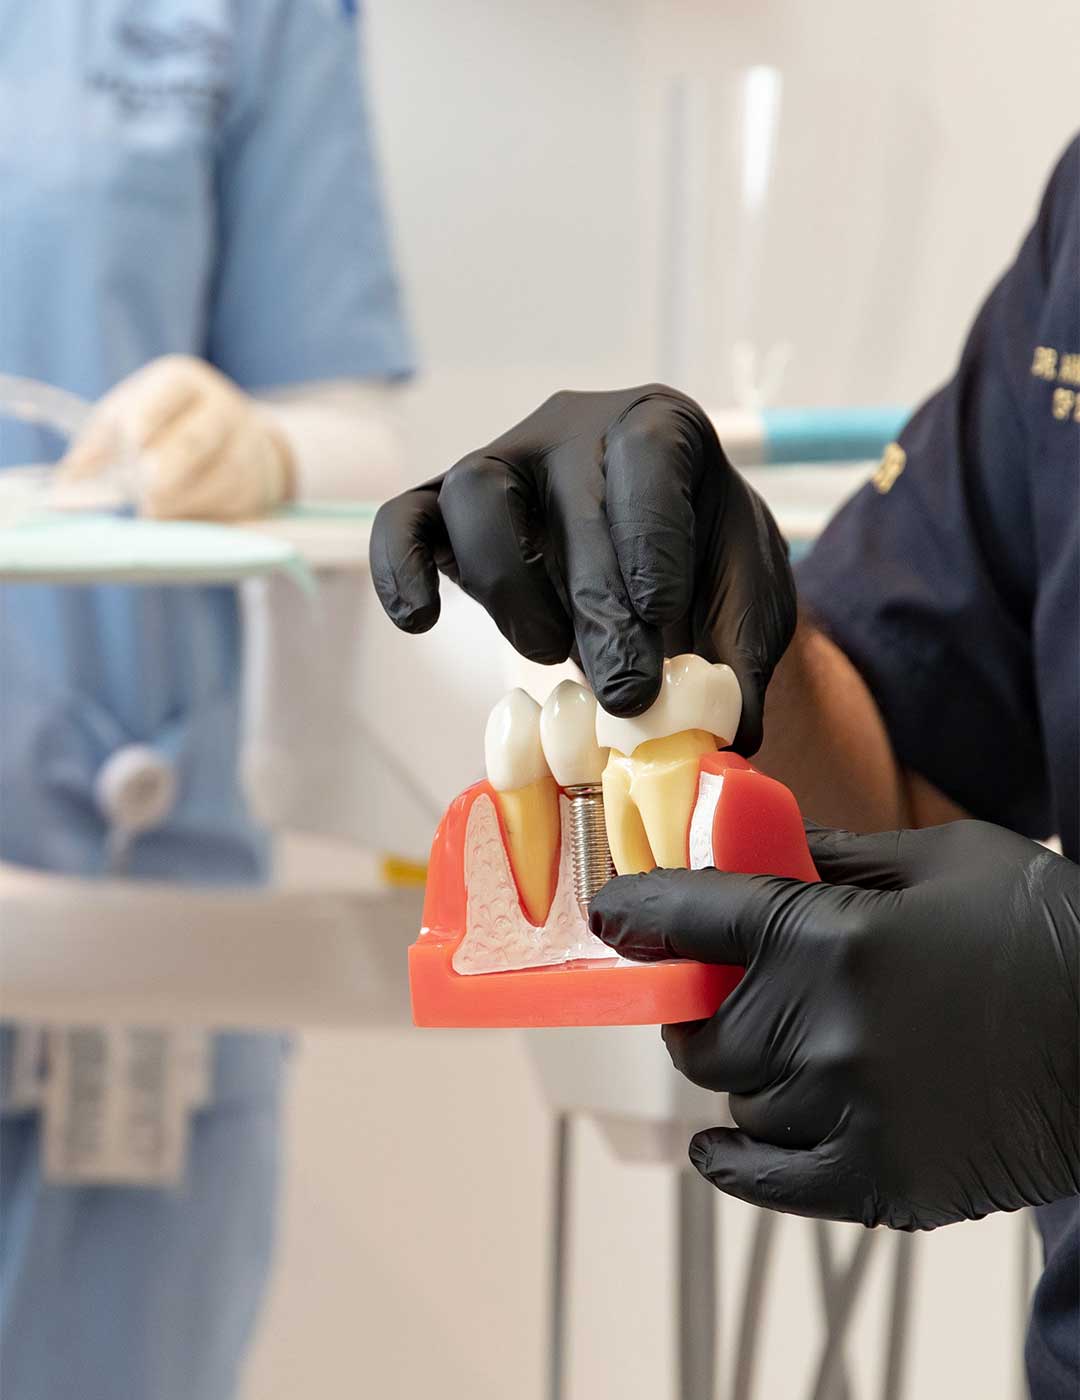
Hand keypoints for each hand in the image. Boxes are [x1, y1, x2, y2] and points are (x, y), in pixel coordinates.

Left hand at [61, 355, 294, 520]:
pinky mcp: (254, 488)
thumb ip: (96, 447)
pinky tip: (177, 515)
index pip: (164, 396)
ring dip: (176, 502)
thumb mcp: (131, 418)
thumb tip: (63, 489)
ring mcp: (245, 449)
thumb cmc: (169, 428)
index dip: (141, 425)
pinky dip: (195, 517)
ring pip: (212, 481)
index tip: (129, 447)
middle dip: (162, 469)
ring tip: (152, 509)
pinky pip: (224, 508)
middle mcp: (221, 409)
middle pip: (193, 441)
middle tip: (144, 486)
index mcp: (183, 381)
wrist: (247, 443)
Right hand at [369, 386, 793, 750]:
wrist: (653, 562)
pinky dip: (399, 566)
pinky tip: (420, 620)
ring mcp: (502, 462)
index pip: (647, 456)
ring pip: (476, 492)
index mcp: (659, 427)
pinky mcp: (444, 508)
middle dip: (597, 604)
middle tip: (624, 692)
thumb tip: (729, 733)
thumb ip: (743, 658)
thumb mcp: (745, 604)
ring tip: (550, 654)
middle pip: (567, 498)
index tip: (663, 616)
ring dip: (510, 585)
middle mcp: (574, 429)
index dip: (652, 538)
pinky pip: (402, 519)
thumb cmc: (702, 571)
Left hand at [590, 820, 1079, 1228]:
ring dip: (748, 1072)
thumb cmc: (1044, 931)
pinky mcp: (879, 1180)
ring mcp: (848, 1111)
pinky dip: (736, 1160)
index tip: (611, 917)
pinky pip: (766, 1179)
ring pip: (738, 1099)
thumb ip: (835, 855)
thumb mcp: (942, 859)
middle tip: (722, 993)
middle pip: (703, 1030)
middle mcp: (823, 1028)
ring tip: (793, 1050)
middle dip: (702, 1006)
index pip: (691, 919)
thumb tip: (759, 842)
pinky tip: (724, 1143)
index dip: (637, 913)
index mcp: (829, 936)